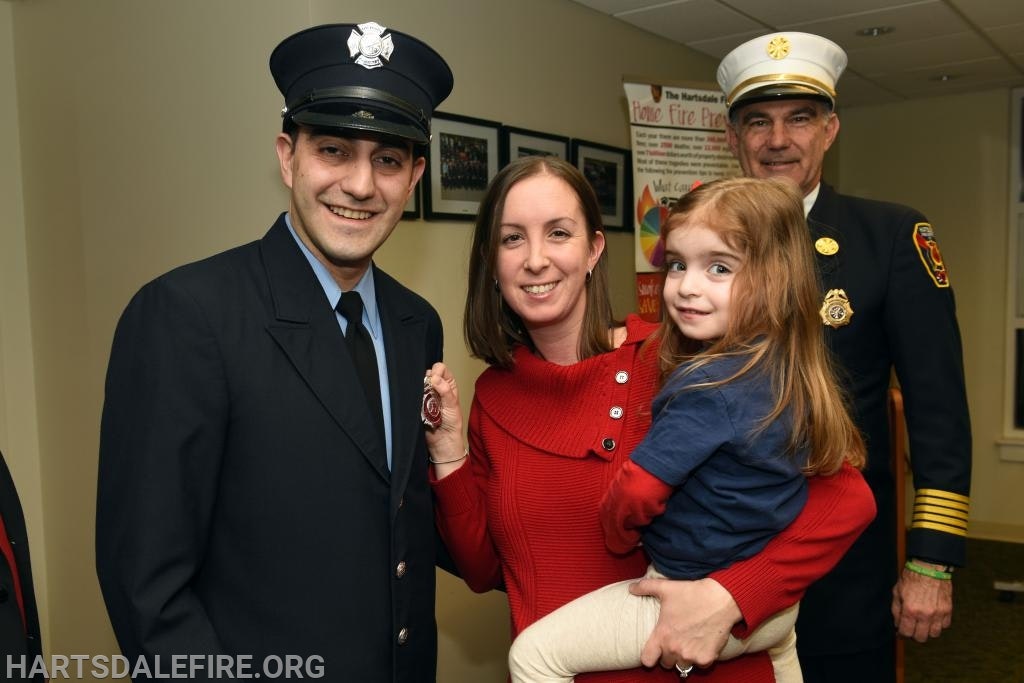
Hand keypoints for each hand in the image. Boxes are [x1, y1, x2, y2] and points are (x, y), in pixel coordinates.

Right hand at [423, 362, 465, 476]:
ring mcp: (425, 394)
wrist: (442, 442)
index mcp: (448, 385)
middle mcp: (436, 387)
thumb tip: (435, 377)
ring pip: (418, 383)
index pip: (441, 368)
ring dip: (419, 388)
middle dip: (426, 379)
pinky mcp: (416, 403)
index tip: (435, 380)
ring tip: (423, 398)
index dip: (437, 371)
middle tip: (427, 389)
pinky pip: (412, 394)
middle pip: (428, 373)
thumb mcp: (452, 406)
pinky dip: (412, 395)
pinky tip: (416, 401)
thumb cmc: (452, 424)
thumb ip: (445, 391)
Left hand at [629, 576, 740, 670]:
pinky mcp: (707, 658)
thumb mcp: (666, 588)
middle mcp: (675, 649)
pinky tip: (702, 644)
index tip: (654, 651)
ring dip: (683, 658)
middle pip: (666, 663)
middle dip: (669, 654)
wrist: (721, 599)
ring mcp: (691, 655)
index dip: (649, 656)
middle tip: (676, 641)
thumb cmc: (692, 593)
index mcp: (662, 635)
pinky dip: (700, 658)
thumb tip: (631, 588)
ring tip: (688, 643)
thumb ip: (645, 587)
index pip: (647, 660)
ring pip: (682, 666)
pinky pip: (699, 665)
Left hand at [891, 565, 952, 641]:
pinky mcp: (948, 610)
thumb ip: (896, 611)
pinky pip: (945, 625)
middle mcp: (925, 614)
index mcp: (910, 610)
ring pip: (934, 634)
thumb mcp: (897, 593)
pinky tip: (933, 618)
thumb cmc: (911, 578)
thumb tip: (897, 625)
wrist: (929, 567)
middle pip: (921, 638)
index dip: (901, 635)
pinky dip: (939, 625)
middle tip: (912, 629)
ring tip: (923, 624)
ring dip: (927, 631)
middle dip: (914, 635)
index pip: (906, 633)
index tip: (901, 633)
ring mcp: (938, 613)